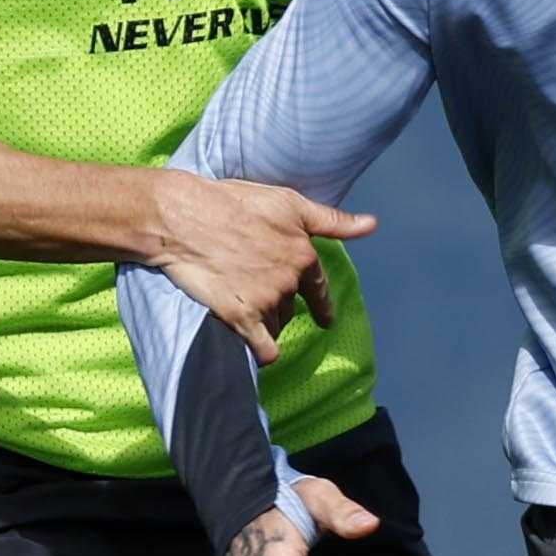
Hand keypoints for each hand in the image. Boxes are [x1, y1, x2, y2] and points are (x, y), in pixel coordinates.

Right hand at [142, 169, 372, 358]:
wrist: (183, 216)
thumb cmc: (233, 202)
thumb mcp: (288, 203)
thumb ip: (332, 221)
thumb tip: (372, 225)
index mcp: (303, 254)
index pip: (318, 289)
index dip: (321, 304)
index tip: (325, 319)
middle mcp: (288, 281)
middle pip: (291, 307)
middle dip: (279, 304)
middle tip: (255, 293)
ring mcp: (265, 301)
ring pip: (276, 325)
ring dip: (265, 323)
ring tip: (241, 305)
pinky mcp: (239, 318)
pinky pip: (263, 350)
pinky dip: (261, 352)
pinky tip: (255, 348)